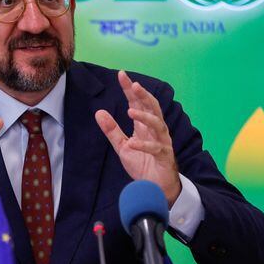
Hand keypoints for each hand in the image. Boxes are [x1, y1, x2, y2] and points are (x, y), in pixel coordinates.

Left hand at [95, 70, 180, 206]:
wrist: (155, 188)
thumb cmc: (143, 164)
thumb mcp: (123, 146)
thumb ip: (112, 130)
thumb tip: (99, 112)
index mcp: (145, 126)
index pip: (138, 103)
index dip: (130, 89)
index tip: (121, 75)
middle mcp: (156, 130)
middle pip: (153, 108)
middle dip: (144, 95)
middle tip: (133, 85)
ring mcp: (162, 142)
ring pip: (157, 124)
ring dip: (145, 117)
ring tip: (131, 111)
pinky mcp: (164, 156)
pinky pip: (155, 148)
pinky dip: (144, 145)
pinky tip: (132, 143)